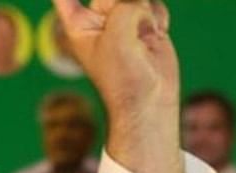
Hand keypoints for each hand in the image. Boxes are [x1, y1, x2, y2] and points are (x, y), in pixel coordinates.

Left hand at [52, 0, 183, 172]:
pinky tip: (154, 36)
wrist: (149, 98)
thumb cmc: (123, 75)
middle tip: (130, 21)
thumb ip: (126, 5)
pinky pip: (153, 3)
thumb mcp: (117, 35)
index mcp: (78, 24)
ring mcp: (122, 20)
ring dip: (145, 9)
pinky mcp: (143, 24)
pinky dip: (157, 16)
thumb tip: (141, 1)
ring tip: (143, 35)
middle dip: (123, 1)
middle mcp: (98, 20)